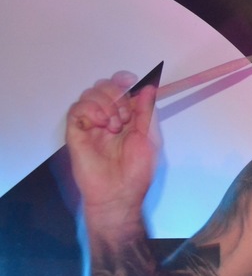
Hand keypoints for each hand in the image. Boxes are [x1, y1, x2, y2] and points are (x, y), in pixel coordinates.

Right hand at [65, 71, 160, 223]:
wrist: (118, 194)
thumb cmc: (136, 172)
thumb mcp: (150, 138)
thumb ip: (147, 112)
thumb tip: (148, 87)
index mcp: (129, 117)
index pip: (123, 87)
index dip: (125, 80)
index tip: (131, 82)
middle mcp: (109, 117)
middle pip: (105, 86)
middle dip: (117, 94)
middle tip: (124, 117)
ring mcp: (92, 124)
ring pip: (90, 93)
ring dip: (105, 104)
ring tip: (114, 126)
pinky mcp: (77, 132)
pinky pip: (77, 108)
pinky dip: (90, 110)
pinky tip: (100, 123)